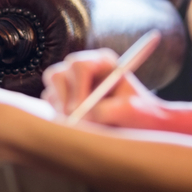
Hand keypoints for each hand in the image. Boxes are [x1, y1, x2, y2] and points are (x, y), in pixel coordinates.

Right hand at [42, 49, 191, 130]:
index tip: (83, 110)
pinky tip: (79, 126)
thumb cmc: (142, 116)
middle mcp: (83, 68)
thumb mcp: (132, 112)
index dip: (78, 88)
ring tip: (85, 126)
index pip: (79, 66)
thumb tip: (85, 116)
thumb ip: (110, 111)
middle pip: (57, 75)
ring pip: (51, 92)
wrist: (141, 129)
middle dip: (65, 101)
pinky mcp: (61, 99)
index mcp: (103, 62)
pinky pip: (49, 106)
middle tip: (75, 121)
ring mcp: (70, 83)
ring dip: (62, 111)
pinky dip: (59, 118)